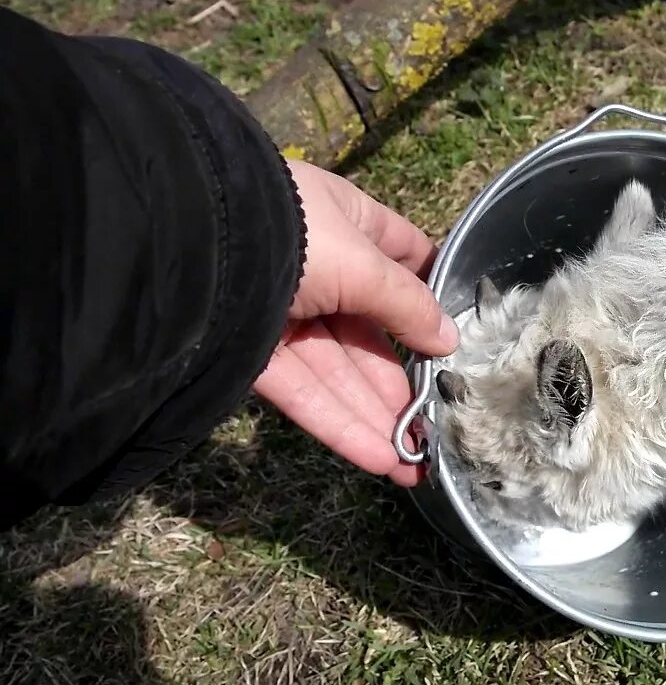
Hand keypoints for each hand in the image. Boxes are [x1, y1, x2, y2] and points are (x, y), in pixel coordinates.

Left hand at [251, 159, 457, 486]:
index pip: (402, 255)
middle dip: (403, 381)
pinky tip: (377, 458)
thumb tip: (449, 340)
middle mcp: (317, 268)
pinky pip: (303, 393)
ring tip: (414, 462)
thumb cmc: (291, 235)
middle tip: (437, 424)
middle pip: (371, 331)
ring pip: (339, 371)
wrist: (189, 247)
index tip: (457, 334)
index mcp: (347, 223)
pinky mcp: (251, 353)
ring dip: (375, 416)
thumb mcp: (363, 263)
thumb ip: (408, 305)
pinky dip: (339, 424)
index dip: (429, 293)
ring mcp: (284, 312)